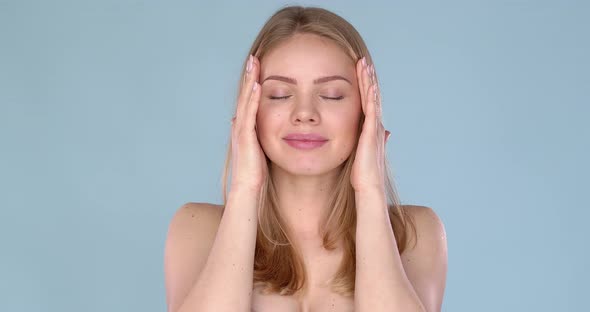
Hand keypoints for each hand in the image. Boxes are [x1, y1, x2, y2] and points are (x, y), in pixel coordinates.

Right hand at [230, 55, 266, 192]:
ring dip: (250, 82)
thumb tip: (249, 123)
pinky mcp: (245, 137)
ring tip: (254, 64)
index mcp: (244, 128)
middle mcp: (240, 126)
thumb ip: (256, 136)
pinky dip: (253, 99)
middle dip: (249, 77)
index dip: (251, 84)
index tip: (257, 68)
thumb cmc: (255, 173)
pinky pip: (250, 114)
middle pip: (244, 96)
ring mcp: (241, 130)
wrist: (248, 189)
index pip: (248, 101)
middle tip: (253, 58)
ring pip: (245, 101)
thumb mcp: (258, 149)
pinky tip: (258, 86)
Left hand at [350, 57, 390, 193]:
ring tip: (366, 65)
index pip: (368, 103)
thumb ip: (366, 142)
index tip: (361, 72)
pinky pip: (372, 111)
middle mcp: (375, 126)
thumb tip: (378, 134)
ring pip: (373, 100)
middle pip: (372, 97)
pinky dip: (371, 97)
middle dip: (368, 79)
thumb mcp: (361, 153)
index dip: (365, 87)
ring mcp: (375, 129)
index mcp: (370, 129)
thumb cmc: (362, 175)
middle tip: (364, 61)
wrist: (368, 187)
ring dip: (370, 82)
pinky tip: (369, 85)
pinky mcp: (371, 134)